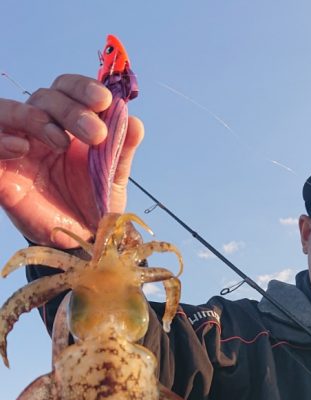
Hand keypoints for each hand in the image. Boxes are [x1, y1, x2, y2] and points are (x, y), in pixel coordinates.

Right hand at [0, 75, 143, 247]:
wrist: (80, 239)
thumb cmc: (93, 202)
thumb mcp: (113, 178)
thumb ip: (121, 150)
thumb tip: (135, 122)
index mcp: (68, 123)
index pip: (67, 89)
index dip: (83, 88)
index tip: (104, 101)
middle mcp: (40, 129)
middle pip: (45, 98)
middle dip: (72, 110)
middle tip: (97, 134)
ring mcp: (18, 148)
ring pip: (10, 111)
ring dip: (34, 117)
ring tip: (60, 141)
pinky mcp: (3, 172)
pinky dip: (1, 140)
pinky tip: (21, 148)